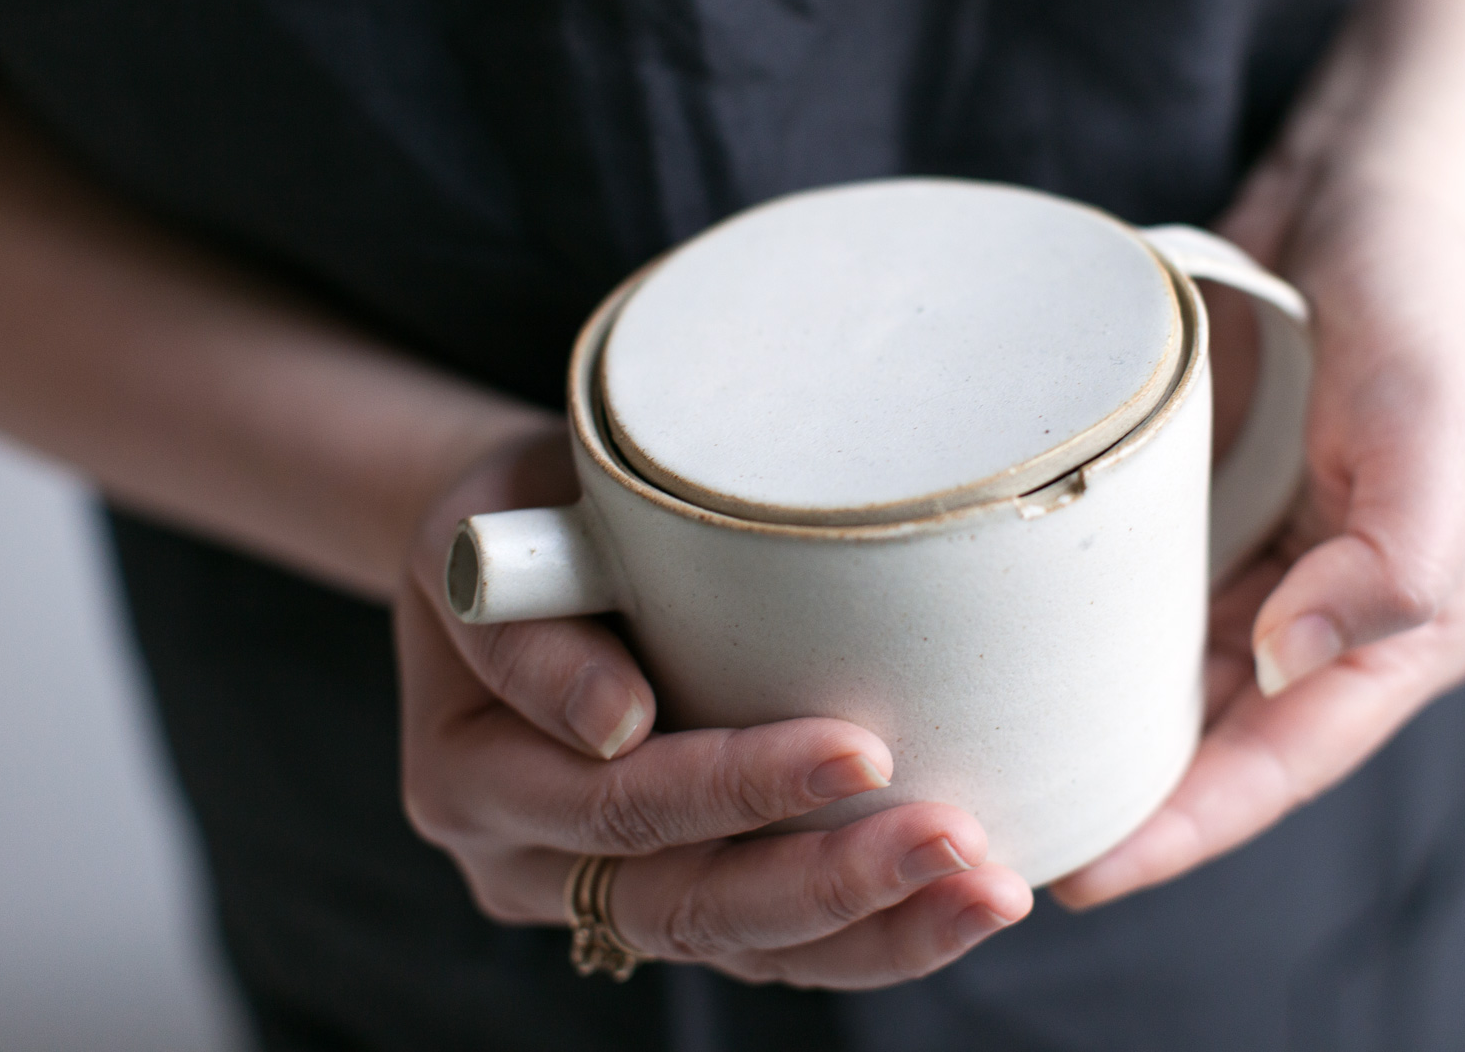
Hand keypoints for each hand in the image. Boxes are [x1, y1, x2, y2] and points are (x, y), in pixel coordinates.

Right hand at [393, 432, 1032, 985]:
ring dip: (877, 928)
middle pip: (687, 906)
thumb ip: (529, 628)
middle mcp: (528, 861)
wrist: (507, 555)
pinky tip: (963, 900)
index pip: (617, 803)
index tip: (861, 748)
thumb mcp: (487, 531)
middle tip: (957, 839)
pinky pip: (776, 943)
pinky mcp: (676, 892)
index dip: (737, 788)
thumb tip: (617, 723)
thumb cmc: (511, 516)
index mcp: (473, 775)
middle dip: (832, 882)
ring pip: (745, 948)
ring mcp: (603, 893)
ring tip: (991, 891)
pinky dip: (874, 931)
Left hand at [1052, 179, 1464, 907]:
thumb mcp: (1439, 427)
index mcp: (1403, 629)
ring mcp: (1263, 571)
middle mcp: (1324, 619)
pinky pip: (1137, 604)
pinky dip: (1082, 645)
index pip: (1283, 761)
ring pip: (1167, 687)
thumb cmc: (1423, 312)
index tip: (1085, 872)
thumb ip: (1397, 560)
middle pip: (1215, 745)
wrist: (1370, 203)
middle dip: (1125, 805)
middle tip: (1002, 840)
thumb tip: (1286, 664)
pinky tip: (1010, 665)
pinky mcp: (1204, 519)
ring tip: (994, 775)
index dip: (1190, 826)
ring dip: (1094, 735)